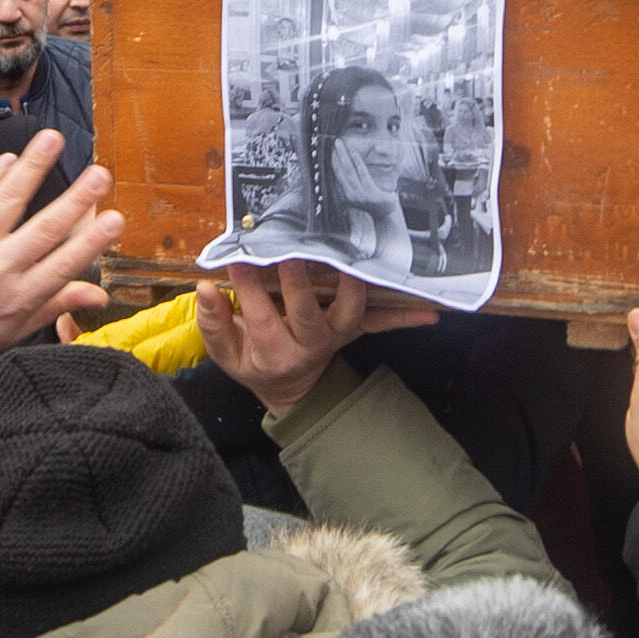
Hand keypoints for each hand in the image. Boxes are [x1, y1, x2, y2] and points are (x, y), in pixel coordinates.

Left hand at [0, 134, 121, 375]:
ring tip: (53, 139)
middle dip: (75, 200)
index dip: (92, 242)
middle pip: (43, 229)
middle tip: (99, 174)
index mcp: (19, 298)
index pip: (64, 266)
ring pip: (7, 201)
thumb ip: (57, 305)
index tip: (115, 219)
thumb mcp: (16, 328)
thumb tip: (100, 296)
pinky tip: (11, 158)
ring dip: (32, 167)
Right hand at [195, 259, 434, 414]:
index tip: (240, 258)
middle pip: (305, 313)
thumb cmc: (254, 361)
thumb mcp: (226, 352)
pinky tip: (432, 312)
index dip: (248, 288)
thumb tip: (206, 288)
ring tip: (352, 260)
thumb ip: (213, 321)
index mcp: (272, 351)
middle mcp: (308, 345)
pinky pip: (381, 322)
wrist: (290, 386)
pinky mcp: (353, 329)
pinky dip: (405, 317)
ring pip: (349, 313)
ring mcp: (335, 336)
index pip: (259, 316)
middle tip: (290, 251)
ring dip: (353, 287)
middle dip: (297, 282)